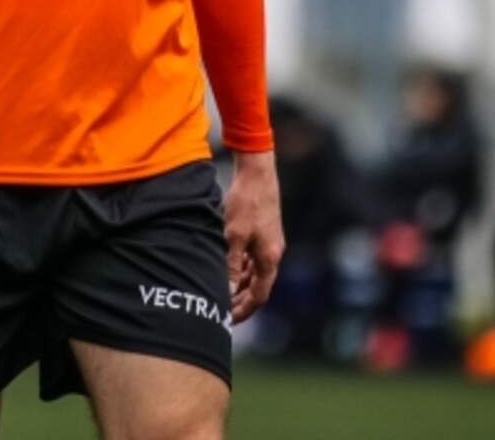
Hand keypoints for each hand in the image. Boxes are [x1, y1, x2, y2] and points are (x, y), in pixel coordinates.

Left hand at [223, 149, 284, 322]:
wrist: (257, 173)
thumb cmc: (246, 203)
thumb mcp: (234, 236)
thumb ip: (231, 265)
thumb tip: (226, 292)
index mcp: (269, 258)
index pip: (259, 295)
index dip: (244, 310)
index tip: (228, 320)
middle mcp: (273, 254)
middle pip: (259, 287)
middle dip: (241, 301)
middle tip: (222, 312)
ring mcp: (269, 244)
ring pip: (255, 273)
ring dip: (240, 285)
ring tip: (221, 293)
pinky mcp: (264, 233)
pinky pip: (253, 259)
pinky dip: (241, 269)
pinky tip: (227, 269)